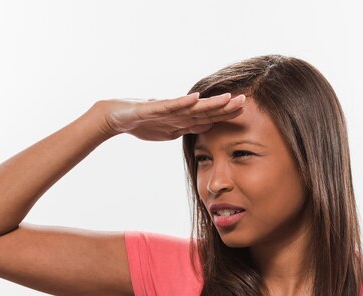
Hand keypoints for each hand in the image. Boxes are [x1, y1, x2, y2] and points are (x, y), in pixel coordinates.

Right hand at [98, 92, 245, 140]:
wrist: (116, 117)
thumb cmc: (143, 123)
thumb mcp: (170, 131)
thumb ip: (188, 128)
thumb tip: (208, 128)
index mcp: (183, 118)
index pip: (209, 117)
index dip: (226, 114)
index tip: (246, 112)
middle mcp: (178, 111)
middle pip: (205, 110)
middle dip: (225, 106)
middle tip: (245, 101)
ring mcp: (166, 109)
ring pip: (192, 107)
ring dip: (210, 103)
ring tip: (227, 98)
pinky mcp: (153, 108)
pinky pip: (171, 106)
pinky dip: (183, 102)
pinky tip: (196, 98)